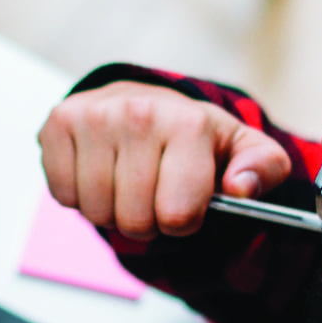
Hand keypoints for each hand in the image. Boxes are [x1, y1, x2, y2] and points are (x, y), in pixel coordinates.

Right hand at [38, 82, 292, 239]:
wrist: (148, 101)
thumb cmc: (194, 136)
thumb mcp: (244, 149)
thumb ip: (263, 169)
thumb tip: (240, 187)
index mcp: (189, 124)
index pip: (177, 216)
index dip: (183, 222)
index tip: (186, 200)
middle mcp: (139, 113)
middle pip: (133, 220)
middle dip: (146, 220)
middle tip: (154, 193)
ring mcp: (95, 116)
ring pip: (96, 212)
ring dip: (112, 211)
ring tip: (127, 182)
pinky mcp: (58, 122)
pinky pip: (64, 195)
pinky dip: (80, 196)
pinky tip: (99, 171)